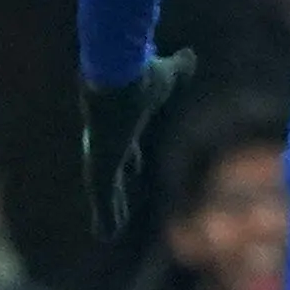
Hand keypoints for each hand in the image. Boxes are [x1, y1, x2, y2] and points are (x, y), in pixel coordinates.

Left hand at [82, 50, 196, 239]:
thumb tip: (190, 55)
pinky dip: (104, 216)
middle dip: (115, 190)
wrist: (118, 73)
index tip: (133, 169)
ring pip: (104, 190)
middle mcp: (109, 142)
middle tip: (115, 209)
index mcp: (122, 125)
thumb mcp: (165, 75)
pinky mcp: (99, 165)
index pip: (125, 147)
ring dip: (108, 210)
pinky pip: (101, 197)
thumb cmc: (140, 73)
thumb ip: (176, 68)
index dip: (129, 159)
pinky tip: (105, 235)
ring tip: (107, 233)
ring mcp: (101, 155)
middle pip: (112, 172)